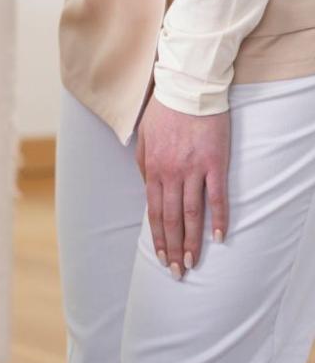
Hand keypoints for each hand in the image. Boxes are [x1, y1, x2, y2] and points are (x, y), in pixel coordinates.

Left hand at [135, 96, 230, 279]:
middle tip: (177, 272)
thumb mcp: (144, 138)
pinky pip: (217, 196)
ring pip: (192, 212)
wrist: (187, 90)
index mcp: (152, 169)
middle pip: (172, 218)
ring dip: (193, 241)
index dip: (158, 237)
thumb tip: (147, 188)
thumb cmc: (164, 112)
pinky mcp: (215, 163)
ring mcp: (193, 170)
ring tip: (193, 263)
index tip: (161, 257)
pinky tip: (219, 237)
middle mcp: (171, 173)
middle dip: (173, 247)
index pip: (154, 212)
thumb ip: (144, 165)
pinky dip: (218, 217)